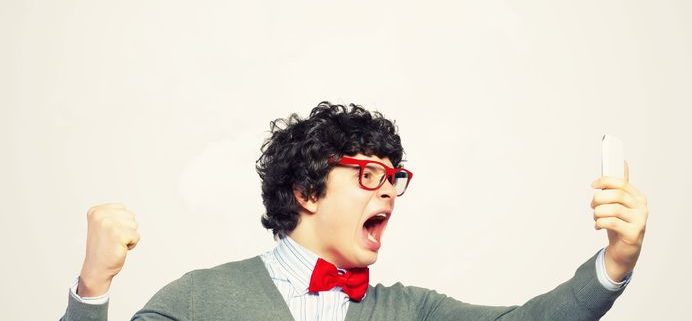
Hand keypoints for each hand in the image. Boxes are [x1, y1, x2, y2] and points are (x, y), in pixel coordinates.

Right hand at [78, 203, 139, 296]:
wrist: (96, 268)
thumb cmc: (103, 247)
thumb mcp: (103, 225)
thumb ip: (114, 214)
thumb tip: (129, 212)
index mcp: (96, 211)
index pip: (123, 209)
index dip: (121, 223)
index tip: (108, 233)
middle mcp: (100, 215)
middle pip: (130, 216)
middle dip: (126, 229)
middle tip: (113, 240)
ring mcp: (109, 224)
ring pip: (134, 225)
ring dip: (129, 236)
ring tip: (116, 243)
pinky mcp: (118, 234)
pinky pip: (136, 236)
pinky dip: (132, 244)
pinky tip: (119, 249)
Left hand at [591, 161, 647, 281]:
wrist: (624, 250)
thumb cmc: (619, 224)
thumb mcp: (619, 203)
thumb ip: (620, 186)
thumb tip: (622, 163)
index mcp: (638, 197)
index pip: (621, 183)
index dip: (605, 181)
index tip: (593, 185)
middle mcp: (641, 208)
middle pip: (616, 195)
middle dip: (599, 199)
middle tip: (592, 205)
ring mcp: (639, 221)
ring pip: (612, 209)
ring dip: (598, 213)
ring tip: (596, 218)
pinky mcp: (633, 234)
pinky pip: (611, 223)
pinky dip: (600, 223)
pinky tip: (598, 226)